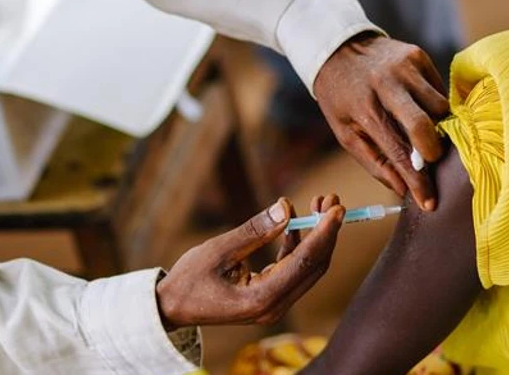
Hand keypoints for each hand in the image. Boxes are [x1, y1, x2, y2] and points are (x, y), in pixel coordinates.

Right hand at [156, 197, 344, 328]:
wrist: (171, 309)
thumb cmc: (188, 280)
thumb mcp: (218, 251)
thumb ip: (254, 231)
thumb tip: (286, 208)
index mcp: (262, 298)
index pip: (304, 262)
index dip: (324, 233)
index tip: (336, 208)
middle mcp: (274, 307)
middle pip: (313, 266)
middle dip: (325, 232)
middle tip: (331, 200)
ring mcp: (273, 305)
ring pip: (306, 268)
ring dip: (314, 237)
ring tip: (317, 204)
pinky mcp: (268, 298)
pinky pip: (292, 270)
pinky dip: (297, 246)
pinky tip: (294, 223)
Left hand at [313, 32, 448, 210]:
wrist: (338, 48)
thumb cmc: (341, 98)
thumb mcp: (345, 132)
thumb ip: (374, 162)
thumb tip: (403, 188)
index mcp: (365, 109)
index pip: (398, 152)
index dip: (417, 181)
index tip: (429, 202)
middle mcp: (387, 85)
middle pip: (425, 124)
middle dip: (433, 151)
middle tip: (431, 161)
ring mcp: (405, 67)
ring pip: (440, 106)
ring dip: (438, 126)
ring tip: (424, 131)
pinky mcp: (417, 55)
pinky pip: (438, 88)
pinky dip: (434, 103)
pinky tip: (420, 106)